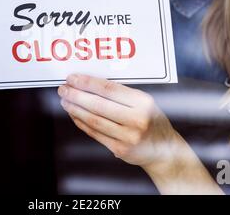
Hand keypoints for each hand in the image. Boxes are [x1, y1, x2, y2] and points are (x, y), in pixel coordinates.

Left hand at [57, 74, 178, 167]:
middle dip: (77, 95)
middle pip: (98, 105)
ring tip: (65, 100)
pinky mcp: (120, 150)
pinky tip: (74, 114)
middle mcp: (137, 119)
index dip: (88, 83)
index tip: (73, 78)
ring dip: (76, 109)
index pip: (109, 89)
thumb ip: (122, 94)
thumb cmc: (151, 120)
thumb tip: (89, 83)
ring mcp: (128, 137)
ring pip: (94, 120)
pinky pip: (95, 133)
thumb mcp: (144, 102)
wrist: (165, 150)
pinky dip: (82, 123)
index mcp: (143, 103)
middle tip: (63, 88)